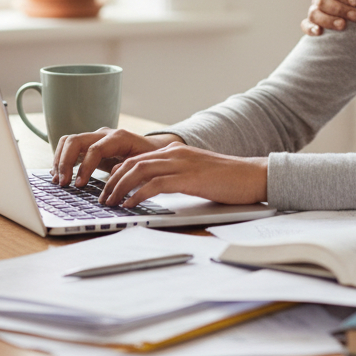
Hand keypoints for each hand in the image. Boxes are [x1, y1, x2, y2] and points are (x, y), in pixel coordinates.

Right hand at [52, 127, 183, 187]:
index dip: (85, 167)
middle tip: (63, 183)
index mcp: (119, 138)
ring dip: (60, 160)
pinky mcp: (89, 145)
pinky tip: (59, 175)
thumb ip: (130, 170)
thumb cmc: (150, 158)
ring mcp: (95, 138)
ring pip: (68, 141)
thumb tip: (111, 180)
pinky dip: (61, 159)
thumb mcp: (144, 165)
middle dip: (65, 162)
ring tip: (58, 180)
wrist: (152, 149)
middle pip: (76, 141)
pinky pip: (69, 147)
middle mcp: (104, 134)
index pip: (95, 149)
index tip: (79, 185)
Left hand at [99, 145, 267, 206]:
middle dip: (113, 181)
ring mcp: (181, 163)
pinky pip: (154, 184)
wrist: (252, 175)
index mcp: (176, 150)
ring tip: (110, 203)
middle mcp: (175, 153)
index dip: (118, 173)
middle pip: (132, 163)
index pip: (137, 158)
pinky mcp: (188, 177)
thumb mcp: (197, 172)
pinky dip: (137, 194)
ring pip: (139, 171)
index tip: (108, 188)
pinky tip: (130, 204)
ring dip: (120, 188)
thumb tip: (158, 188)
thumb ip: (177, 175)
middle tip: (103, 198)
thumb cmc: (228, 178)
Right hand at [300, 0, 355, 35]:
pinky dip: (310, 28)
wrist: (354, 4)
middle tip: (355, 16)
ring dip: (327, 20)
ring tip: (342, 26)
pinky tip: (319, 32)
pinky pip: (306, 25)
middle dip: (339, 9)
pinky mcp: (311, 21)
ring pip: (314, 13)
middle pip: (322, 1)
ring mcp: (314, 7)